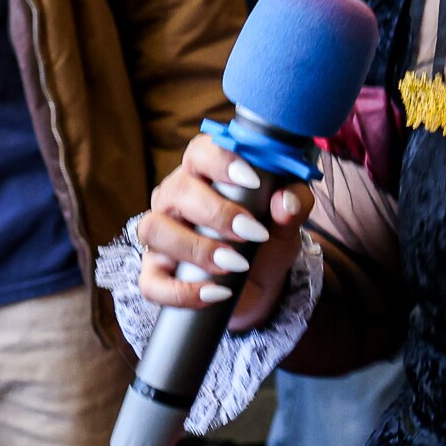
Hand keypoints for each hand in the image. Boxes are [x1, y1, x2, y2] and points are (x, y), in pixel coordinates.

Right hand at [131, 130, 310, 331]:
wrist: (258, 284)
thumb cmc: (266, 238)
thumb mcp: (287, 220)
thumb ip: (294, 203)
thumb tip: (287, 201)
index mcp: (204, 172)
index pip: (200, 152)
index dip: (222, 162)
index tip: (252, 181)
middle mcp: (174, 199)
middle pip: (177, 190)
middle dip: (217, 212)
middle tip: (252, 232)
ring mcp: (160, 236)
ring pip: (154, 230)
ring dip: (196, 248)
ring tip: (236, 264)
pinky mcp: (155, 274)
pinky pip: (151, 283)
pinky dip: (181, 292)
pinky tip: (215, 294)